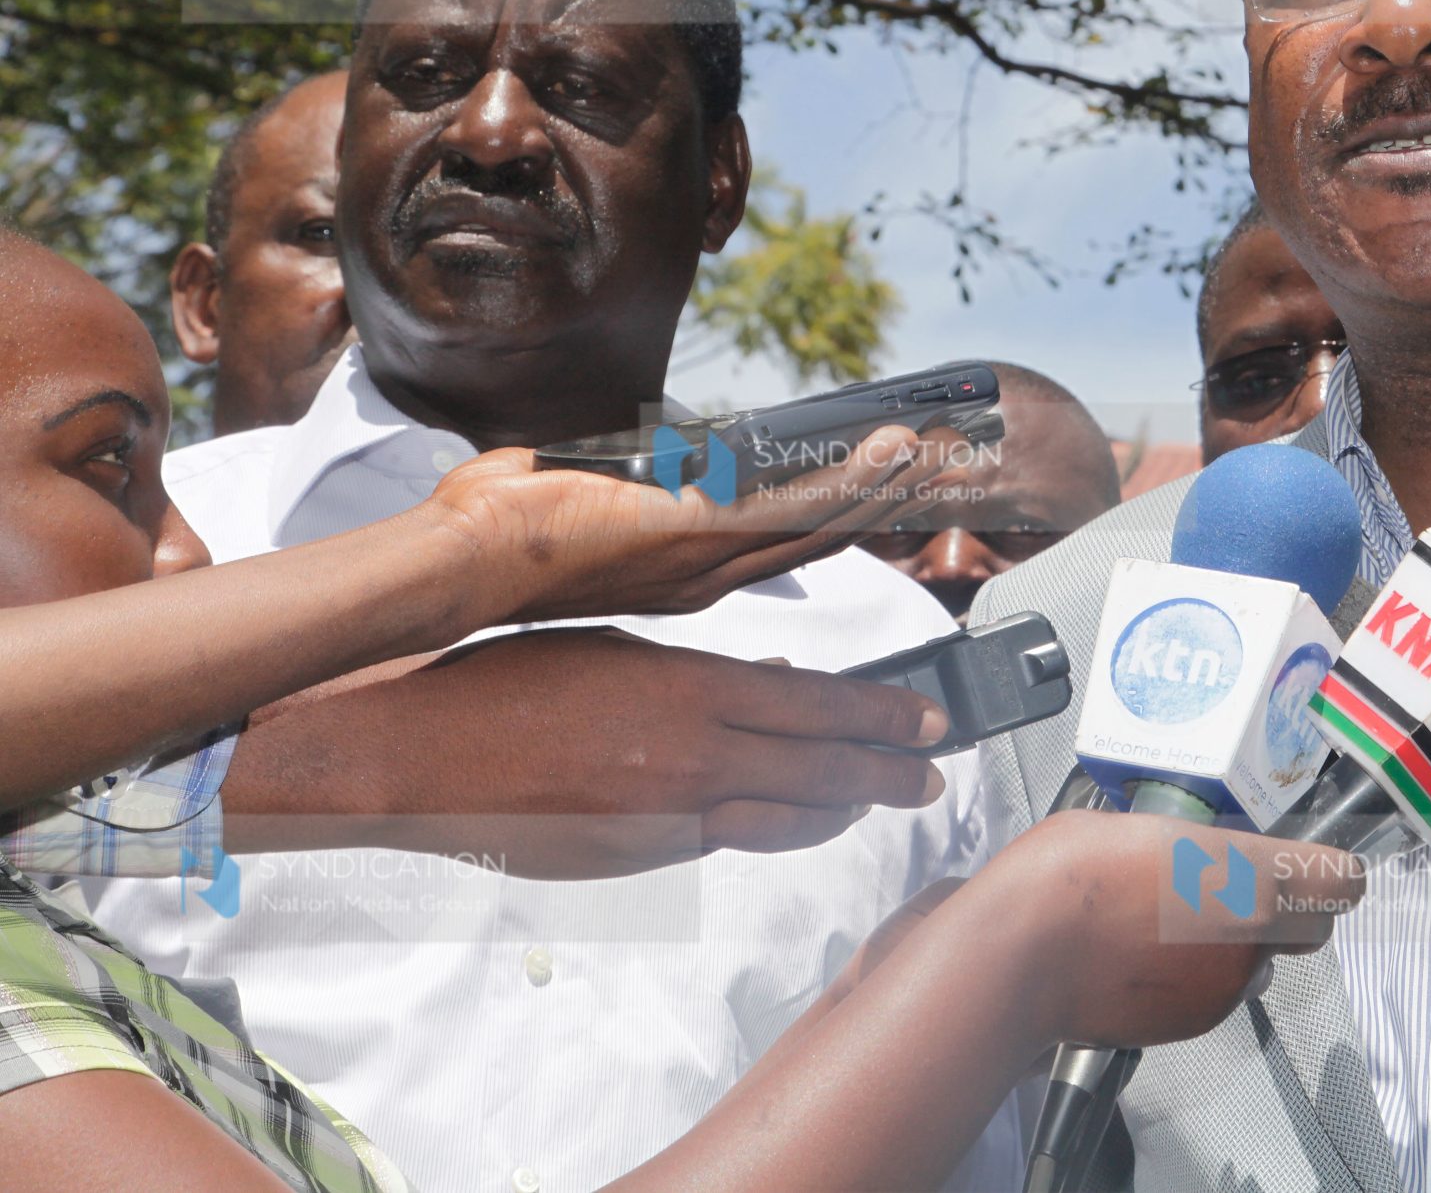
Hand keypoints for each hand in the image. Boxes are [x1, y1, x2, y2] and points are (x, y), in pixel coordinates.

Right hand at [225, 627, 951, 878]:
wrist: (417, 754)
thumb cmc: (506, 679)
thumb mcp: (617, 649)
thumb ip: (702, 673)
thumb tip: (772, 679)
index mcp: (692, 686)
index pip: (820, 705)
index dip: (886, 717)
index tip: (932, 722)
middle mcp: (694, 754)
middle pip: (825, 768)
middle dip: (890, 772)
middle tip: (936, 774)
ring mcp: (669, 815)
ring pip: (787, 816)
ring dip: (844, 808)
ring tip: (884, 800)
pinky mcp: (640, 857)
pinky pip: (727, 842)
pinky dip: (774, 828)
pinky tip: (798, 820)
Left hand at [419, 424, 975, 624]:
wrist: (459, 562)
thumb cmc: (494, 533)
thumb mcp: (576, 495)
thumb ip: (621, 475)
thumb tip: (643, 446)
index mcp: (679, 576)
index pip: (775, 542)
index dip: (834, 514)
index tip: (875, 485)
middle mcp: (705, 578)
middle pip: (819, 535)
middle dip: (883, 502)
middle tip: (937, 469)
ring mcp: (707, 559)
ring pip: (822, 519)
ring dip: (884, 483)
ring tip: (935, 451)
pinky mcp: (701, 530)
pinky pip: (797, 501)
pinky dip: (853, 473)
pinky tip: (890, 448)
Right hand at [977, 811, 1366, 1049]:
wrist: (1017, 959)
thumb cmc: (1068, 878)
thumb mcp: (1145, 829)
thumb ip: (1199, 848)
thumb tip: (1213, 854)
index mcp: (1244, 876)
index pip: (1337, 881)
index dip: (1332, 870)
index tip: (1319, 862)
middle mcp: (1247, 939)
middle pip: (1312, 928)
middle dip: (1293, 908)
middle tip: (1249, 886)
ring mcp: (1221, 988)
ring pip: (1261, 964)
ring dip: (1239, 945)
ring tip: (1178, 920)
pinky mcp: (1191, 1023)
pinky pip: (1217, 994)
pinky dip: (1199, 978)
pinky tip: (1150, 955)